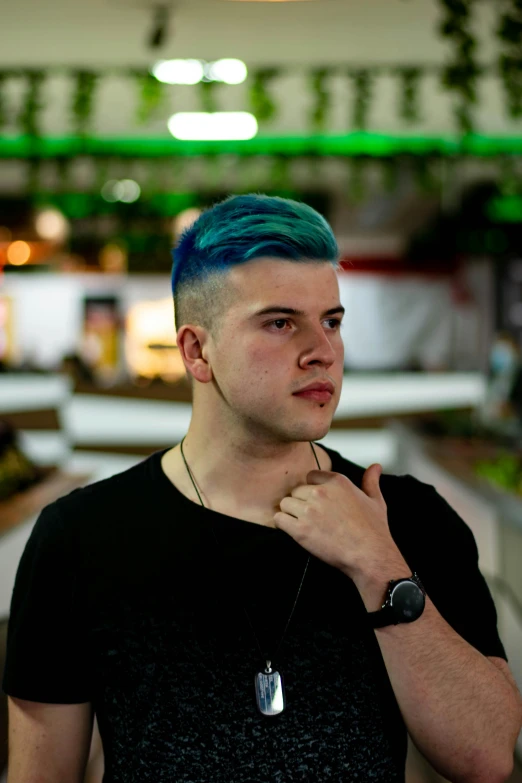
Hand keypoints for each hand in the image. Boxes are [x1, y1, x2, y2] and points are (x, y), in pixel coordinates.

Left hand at [273, 464, 399, 578]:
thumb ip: (371, 481)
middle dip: (301, 502)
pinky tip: (294, 530)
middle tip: (312, 517)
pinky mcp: (300, 529)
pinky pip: (279, 519)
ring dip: (291, 513)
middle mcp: (320, 492)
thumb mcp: (376, 501)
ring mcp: (309, 510)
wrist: (370, 555)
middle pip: (296, 490)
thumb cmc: (373, 530)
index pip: (310, 476)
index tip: (317, 501)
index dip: (312, 489)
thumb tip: (375, 467)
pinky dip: (283, 524)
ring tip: (303, 524)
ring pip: (285, 503)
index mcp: (337, 482)